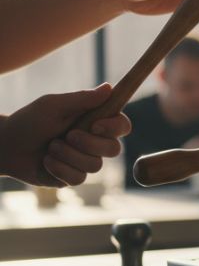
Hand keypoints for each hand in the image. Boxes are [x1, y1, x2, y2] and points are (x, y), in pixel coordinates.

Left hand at [0, 84, 131, 186]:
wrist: (5, 146)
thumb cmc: (29, 121)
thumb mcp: (53, 106)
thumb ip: (82, 99)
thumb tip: (109, 87)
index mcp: (94, 122)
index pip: (122, 126)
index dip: (115, 127)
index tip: (96, 125)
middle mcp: (93, 142)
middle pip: (114, 149)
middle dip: (89, 144)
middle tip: (68, 136)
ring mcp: (84, 161)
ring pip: (95, 165)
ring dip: (68, 155)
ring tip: (50, 148)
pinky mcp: (72, 177)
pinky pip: (78, 178)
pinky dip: (59, 168)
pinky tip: (46, 161)